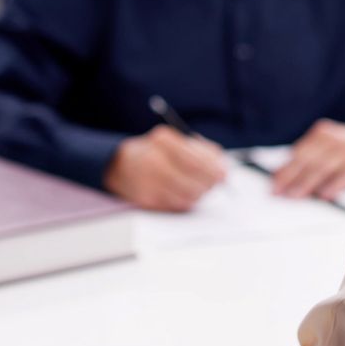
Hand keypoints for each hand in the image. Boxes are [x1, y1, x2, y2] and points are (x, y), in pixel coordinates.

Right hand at [104, 125, 227, 212]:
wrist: (121, 165)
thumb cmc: (156, 152)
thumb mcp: (176, 141)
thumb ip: (202, 150)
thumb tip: (223, 167)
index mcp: (163, 140)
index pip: (195, 160)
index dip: (213, 171)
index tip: (224, 175)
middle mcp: (153, 160)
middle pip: (193, 181)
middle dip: (208, 184)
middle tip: (215, 183)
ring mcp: (148, 181)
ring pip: (187, 196)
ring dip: (199, 194)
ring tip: (199, 187)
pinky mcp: (146, 199)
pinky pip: (176, 205)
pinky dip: (186, 201)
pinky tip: (184, 193)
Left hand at [273, 121, 344, 200]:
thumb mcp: (335, 143)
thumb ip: (315, 155)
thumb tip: (290, 177)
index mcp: (322, 133)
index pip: (298, 153)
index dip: (284, 169)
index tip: (273, 183)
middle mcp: (333, 140)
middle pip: (307, 161)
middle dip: (290, 178)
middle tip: (278, 193)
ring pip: (322, 168)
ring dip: (306, 184)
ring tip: (295, 196)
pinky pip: (344, 175)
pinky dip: (333, 185)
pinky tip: (324, 195)